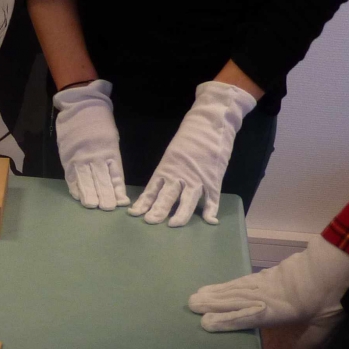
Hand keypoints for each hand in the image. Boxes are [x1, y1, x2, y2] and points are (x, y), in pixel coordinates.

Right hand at [53, 80, 129, 210]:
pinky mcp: (68, 158)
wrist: (81, 105)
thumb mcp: (111, 137)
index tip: (122, 202)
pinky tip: (78, 196)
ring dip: (90, 194)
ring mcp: (80, 157)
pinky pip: (72, 176)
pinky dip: (75, 187)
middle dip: (105, 195)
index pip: (116, 174)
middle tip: (108, 208)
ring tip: (93, 206)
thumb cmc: (99, 121)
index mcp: (110, 150)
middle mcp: (96, 156)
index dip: (118, 189)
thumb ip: (111, 158)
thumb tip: (113, 179)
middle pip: (101, 180)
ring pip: (86, 180)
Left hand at [129, 81, 256, 226]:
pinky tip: (210, 221)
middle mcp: (179, 176)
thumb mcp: (171, 156)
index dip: (143, 203)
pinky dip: (212, 209)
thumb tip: (156, 194)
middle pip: (167, 196)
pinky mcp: (213, 178)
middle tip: (150, 222)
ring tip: (173, 225)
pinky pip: (212, 197)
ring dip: (181, 213)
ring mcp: (197, 178)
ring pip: (188, 199)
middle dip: (158, 210)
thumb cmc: (189, 139)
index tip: (134, 214)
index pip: (151, 190)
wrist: (210, 123)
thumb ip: (166, 175)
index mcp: (166, 169)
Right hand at [188, 237, 348, 348]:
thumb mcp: (329, 319)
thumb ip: (313, 339)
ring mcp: (268, 281)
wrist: (340, 256)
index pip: (249, 316)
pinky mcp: (271, 272)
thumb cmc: (335, 291)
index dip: (228, 320)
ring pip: (238, 287)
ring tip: (197, 295)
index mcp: (281, 309)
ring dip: (217, 292)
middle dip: (213, 303)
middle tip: (191, 305)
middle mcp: (269, 294)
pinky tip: (222, 286)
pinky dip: (231, 283)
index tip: (206, 323)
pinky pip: (246, 279)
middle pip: (237, 299)